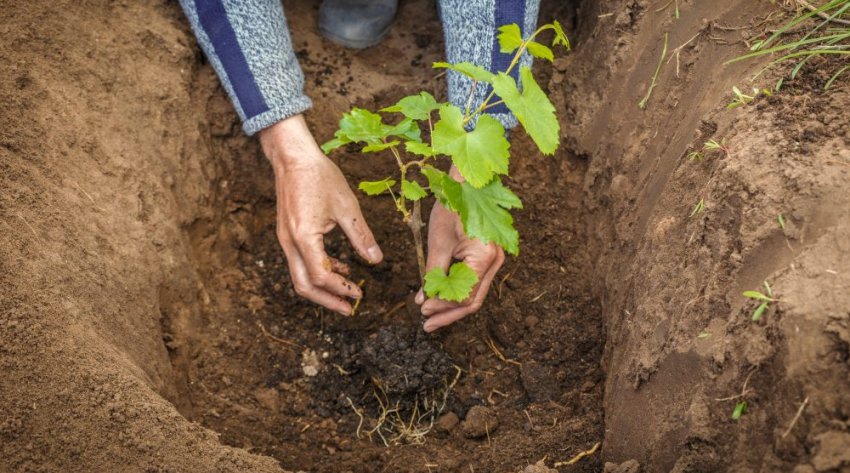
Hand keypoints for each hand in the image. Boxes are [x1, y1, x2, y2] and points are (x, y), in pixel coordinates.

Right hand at [259, 115, 382, 315]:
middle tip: (349, 309)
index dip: (341, 289)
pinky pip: (300, 262)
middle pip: (304, 285)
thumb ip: (361, 236)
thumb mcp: (347, 207)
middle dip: (327, 300)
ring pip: (299, 276)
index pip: (321, 276)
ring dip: (322, 289)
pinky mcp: (287, 234)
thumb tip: (377, 261)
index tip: (360, 294)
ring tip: (346, 294)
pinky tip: (339, 268)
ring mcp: (285, 239)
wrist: (293, 157)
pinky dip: (317, 271)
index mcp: (304, 237)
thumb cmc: (319, 176)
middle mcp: (290, 243)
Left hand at [415, 167, 504, 331]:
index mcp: (485, 258)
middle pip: (473, 301)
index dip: (443, 308)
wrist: (466, 184)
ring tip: (431, 316)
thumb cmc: (452, 207)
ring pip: (475, 294)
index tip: (423, 311)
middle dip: (448, 314)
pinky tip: (441, 298)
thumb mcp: (438, 242)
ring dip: (452, 306)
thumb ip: (432, 274)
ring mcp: (495, 260)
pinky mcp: (488, 257)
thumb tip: (424, 300)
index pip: (465, 297)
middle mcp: (496, 262)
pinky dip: (457, 292)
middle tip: (427, 325)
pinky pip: (474, 282)